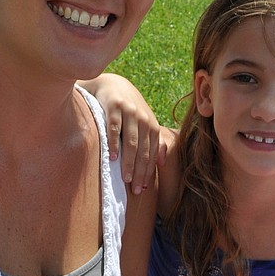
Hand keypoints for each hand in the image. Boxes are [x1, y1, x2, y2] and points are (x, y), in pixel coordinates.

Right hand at [83, 73, 169, 193]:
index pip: (151, 154)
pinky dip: (114, 143)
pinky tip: (112, 157)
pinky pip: (114, 128)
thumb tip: (161, 163)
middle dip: (140, 172)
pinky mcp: (114, 107)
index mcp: (152, 126)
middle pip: (142, 151)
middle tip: (135, 190)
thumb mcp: (144, 123)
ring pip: (131, 142)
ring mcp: (129, 112)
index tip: (143, 189)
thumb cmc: (129, 109)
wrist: (113, 85)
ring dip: (129, 162)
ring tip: (126, 179)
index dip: (148, 172)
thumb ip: (154, 142)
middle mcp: (143, 119)